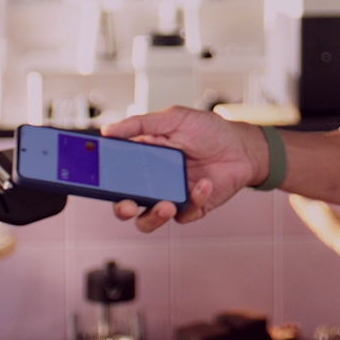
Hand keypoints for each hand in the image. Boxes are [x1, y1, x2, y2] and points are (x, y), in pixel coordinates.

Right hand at [101, 107, 267, 232]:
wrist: (242, 146)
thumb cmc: (206, 130)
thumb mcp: (172, 119)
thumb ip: (139, 124)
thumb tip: (108, 130)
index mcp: (141, 160)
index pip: (114, 174)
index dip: (102, 180)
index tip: (97, 179)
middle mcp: (152, 182)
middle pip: (126, 204)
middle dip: (122, 208)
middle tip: (127, 205)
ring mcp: (170, 197)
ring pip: (150, 220)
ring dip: (154, 216)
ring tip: (166, 205)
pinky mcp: (191, 208)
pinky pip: (185, 214)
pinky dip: (195, 198)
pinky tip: (204, 183)